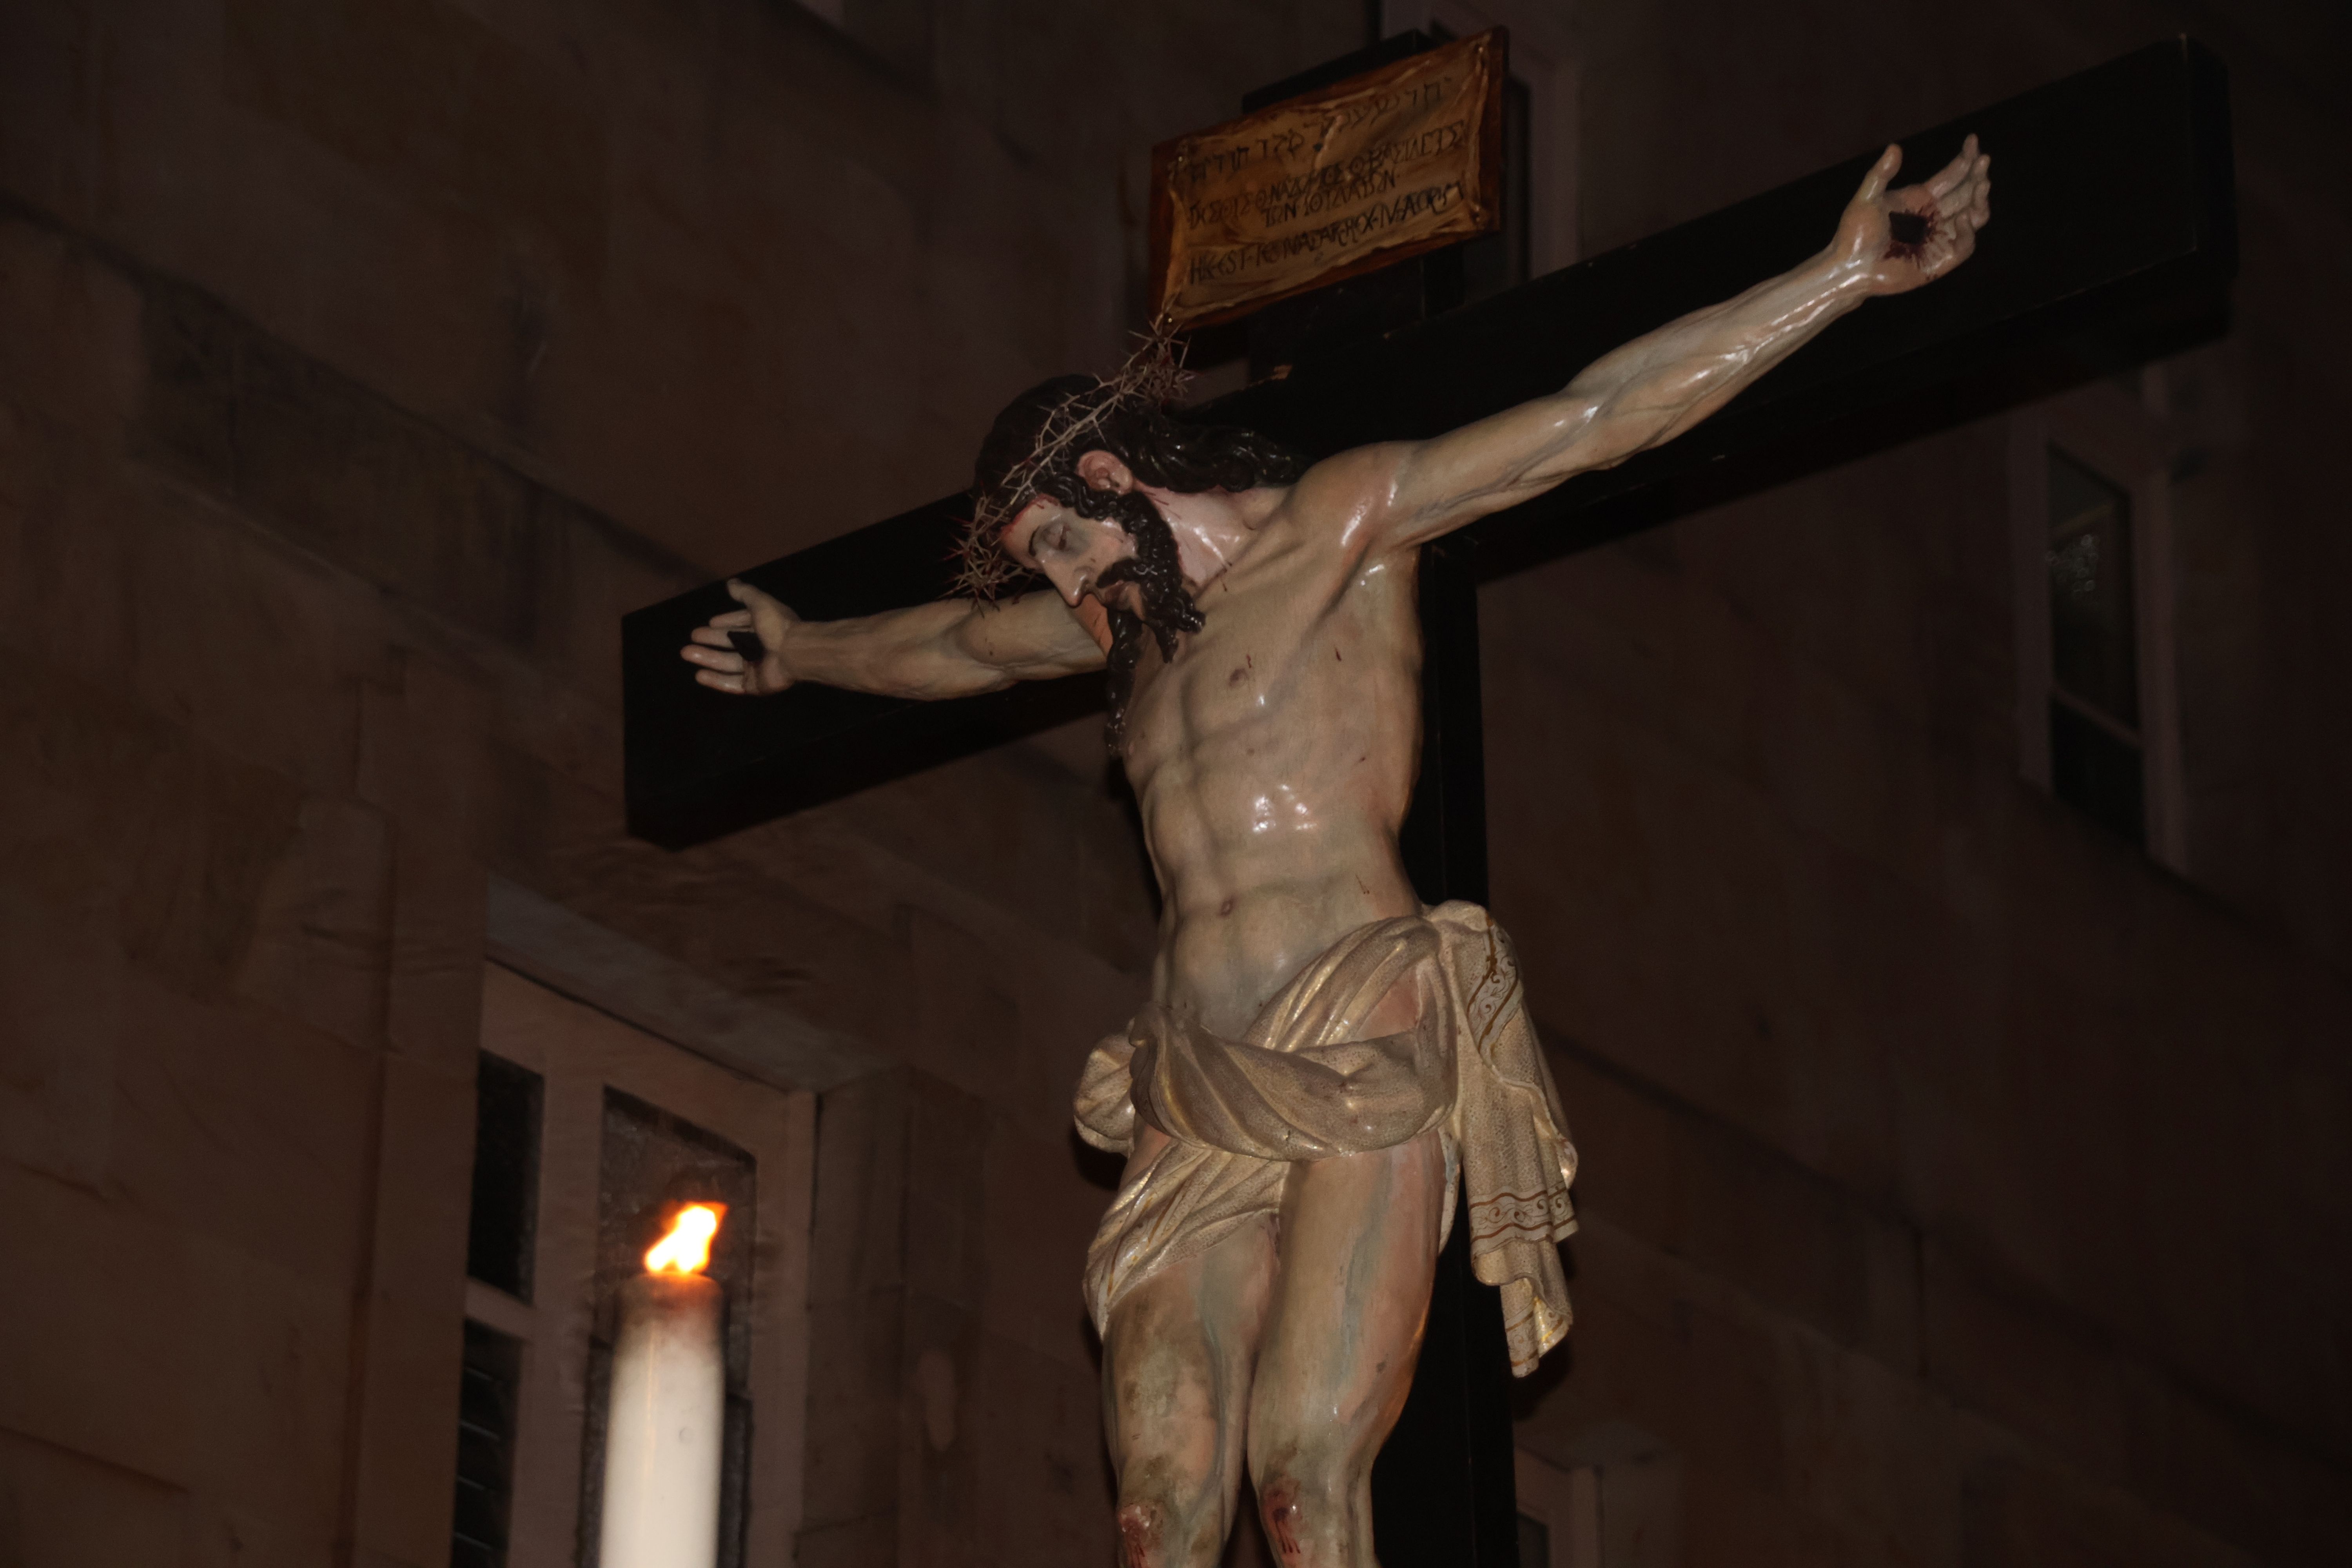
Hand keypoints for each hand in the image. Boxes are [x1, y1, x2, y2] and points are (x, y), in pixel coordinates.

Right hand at [680, 578, 799, 694]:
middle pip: (731, 643)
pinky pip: (732, 683)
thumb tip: (730, 582)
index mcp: (763, 627)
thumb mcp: (759, 602)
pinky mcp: (754, 685)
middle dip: (711, 640)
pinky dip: (715, 680)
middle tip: (693, 636)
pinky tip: (699, 675)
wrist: (793, 653)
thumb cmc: (776, 626)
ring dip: (707, 658)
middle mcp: (759, 647)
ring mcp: (756, 667)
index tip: (711, 622)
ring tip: (686, 653)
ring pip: (727, 663)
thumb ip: (744, 593)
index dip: (726, 622)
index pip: (741, 624)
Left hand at [1830, 135, 1990, 295]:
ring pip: (1973, 216)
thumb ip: (1880, 174)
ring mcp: (1940, 238)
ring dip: (1980, 201)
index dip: (1966, 159)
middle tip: (1984, 162)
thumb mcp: (1866, 199)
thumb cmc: (1854, 234)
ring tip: (1981, 185)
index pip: (1953, 175)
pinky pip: (1965, 245)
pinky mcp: (1941, 260)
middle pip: (1967, 192)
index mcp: (1922, 197)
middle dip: (1978, 176)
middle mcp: (1934, 215)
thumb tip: (1894, 147)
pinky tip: (1962, 218)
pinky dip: (1968, 232)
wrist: (1849, 268)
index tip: (1973, 141)